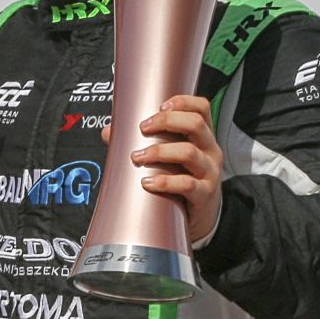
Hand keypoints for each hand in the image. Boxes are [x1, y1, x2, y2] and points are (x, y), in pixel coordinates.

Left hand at [102, 95, 222, 244]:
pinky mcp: (204, 194)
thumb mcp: (170, 159)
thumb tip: (109, 132)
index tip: (159, 106)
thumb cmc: (181, 180)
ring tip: (137, 157)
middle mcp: (210, 151)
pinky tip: (147, 182)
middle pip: (195, 124)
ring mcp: (209, 172)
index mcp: (203, 137)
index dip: (183, 102)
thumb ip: (142, 142)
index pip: (201, 109)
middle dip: (166, 122)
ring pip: (189, 153)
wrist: (200, 216)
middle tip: (143, 128)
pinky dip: (165, 182)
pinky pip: (186, 184)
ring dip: (158, 151)